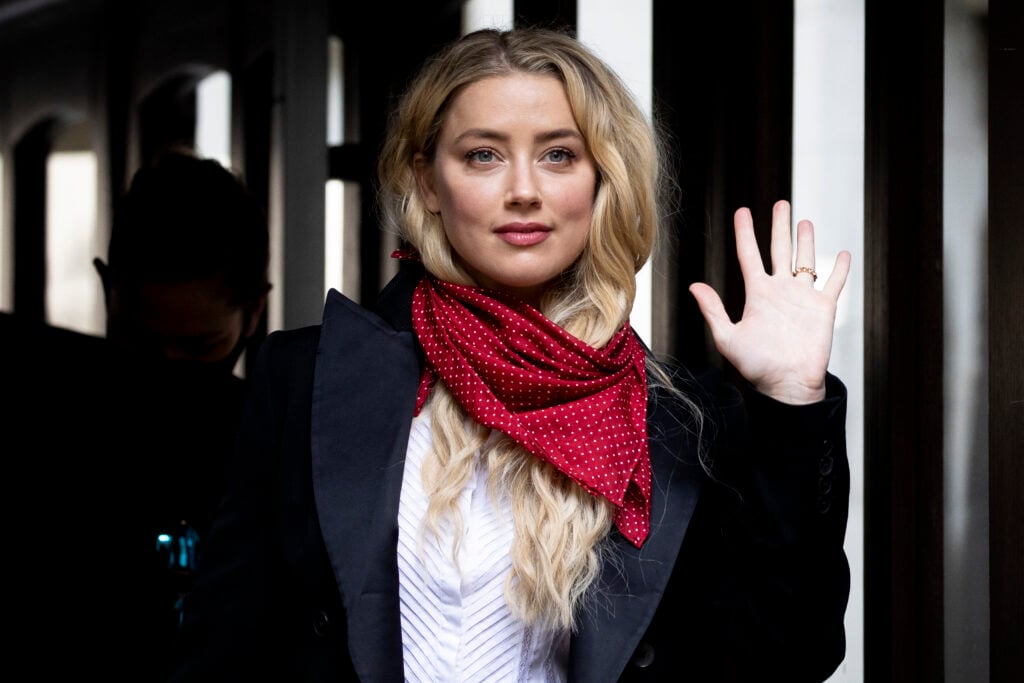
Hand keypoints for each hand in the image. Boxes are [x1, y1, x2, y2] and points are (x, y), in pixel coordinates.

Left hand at [689, 200, 850, 403]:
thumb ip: (713, 310)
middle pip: (779, 250)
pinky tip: (842, 253)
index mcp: (757, 294)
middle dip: (779, 226)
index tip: (742, 212)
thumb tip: (694, 285)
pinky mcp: (823, 308)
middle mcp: (780, 291)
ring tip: (804, 221)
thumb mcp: (728, 337)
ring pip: (805, 261)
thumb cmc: (756, 366)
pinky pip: (833, 283)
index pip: (749, 255)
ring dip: (805, 241)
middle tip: (781, 204)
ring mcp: (802, 298)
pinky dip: (839, 268)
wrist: (787, 386)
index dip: (745, 233)